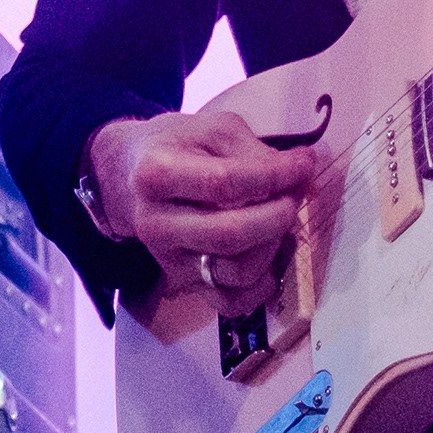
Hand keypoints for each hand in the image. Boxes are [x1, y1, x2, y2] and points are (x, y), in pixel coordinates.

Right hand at [85, 110, 315, 316]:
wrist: (129, 176)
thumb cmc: (175, 147)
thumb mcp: (211, 129)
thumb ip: (256, 150)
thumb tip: (300, 176)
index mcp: (156, 175)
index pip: (224, 182)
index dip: (274, 175)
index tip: (304, 164)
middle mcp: (156, 223)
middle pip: (229, 234)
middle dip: (278, 214)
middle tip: (293, 194)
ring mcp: (168, 259)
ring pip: (235, 271)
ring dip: (273, 246)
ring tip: (278, 220)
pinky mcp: (182, 282)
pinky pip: (230, 302)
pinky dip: (260, 286)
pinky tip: (269, 258)